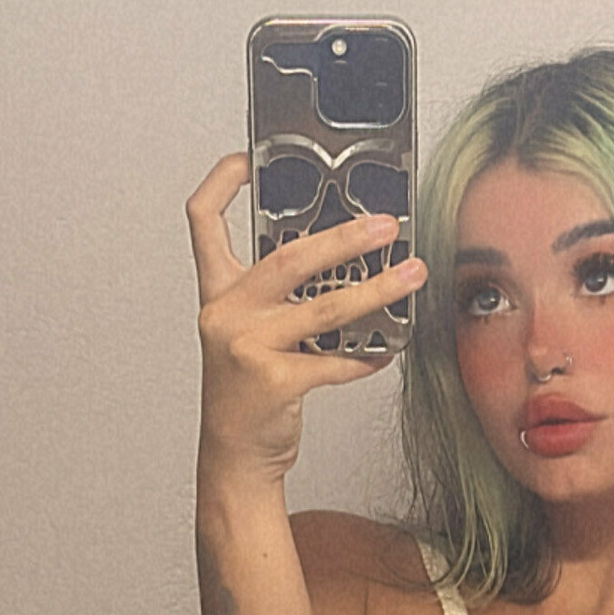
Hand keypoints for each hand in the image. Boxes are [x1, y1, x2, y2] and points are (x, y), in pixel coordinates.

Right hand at [185, 152, 426, 484]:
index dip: (223, 182)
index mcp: (218, 293)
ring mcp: (247, 346)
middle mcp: (226, 313)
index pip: (203, 221)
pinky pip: (333, 360)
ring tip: (410, 276)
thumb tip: (339, 262)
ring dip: (375, 291)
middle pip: (288, 257)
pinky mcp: (273, 381)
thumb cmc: (247, 395)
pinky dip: (365, 355)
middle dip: (344, 237)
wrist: (235, 456)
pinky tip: (386, 349)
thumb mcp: (250, 334)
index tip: (252, 158)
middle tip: (385, 227)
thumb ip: (277, 298)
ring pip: (323, 308)